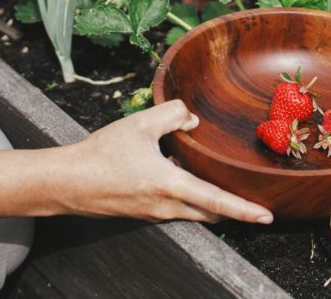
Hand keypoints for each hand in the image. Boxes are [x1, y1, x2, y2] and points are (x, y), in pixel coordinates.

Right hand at [59, 100, 272, 223]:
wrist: (64, 182)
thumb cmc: (100, 155)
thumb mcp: (139, 125)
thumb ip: (173, 115)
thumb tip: (193, 120)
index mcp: (170, 186)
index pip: (217, 201)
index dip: (245, 210)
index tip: (266, 216)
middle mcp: (166, 207)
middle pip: (211, 213)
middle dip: (233, 208)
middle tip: (251, 197)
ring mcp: (153, 214)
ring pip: (192, 211)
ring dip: (207, 200)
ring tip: (213, 177)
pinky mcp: (141, 213)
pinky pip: (174, 208)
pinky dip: (186, 196)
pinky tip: (178, 172)